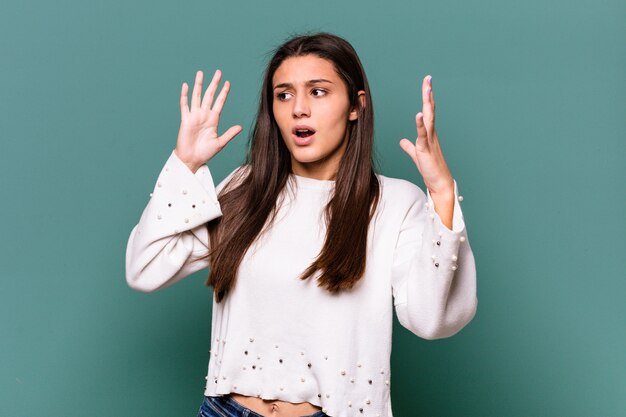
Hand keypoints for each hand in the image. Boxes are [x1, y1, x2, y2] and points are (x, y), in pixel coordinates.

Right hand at [174, 69, 241, 172]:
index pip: (219, 102)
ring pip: (197, 97)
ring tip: (200, 73)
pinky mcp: (186, 120)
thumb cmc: (205, 153)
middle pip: (209, 95)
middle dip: (214, 84)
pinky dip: (184, 95)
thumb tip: (240, 127)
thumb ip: (229, 134)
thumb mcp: (220, 143)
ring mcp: (194, 116)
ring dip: (199, 85)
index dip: (223, 93)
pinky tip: (185, 85)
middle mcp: (204, 115)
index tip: (228, 83)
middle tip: (218, 72)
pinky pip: (184, 105)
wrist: (192, 160)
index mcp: (213, 119)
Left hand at [399, 75, 453, 194]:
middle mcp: (431, 134)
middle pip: (430, 110)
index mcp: (429, 133)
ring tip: (427, 89)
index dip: (427, 98)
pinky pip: (423, 135)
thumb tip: (402, 141)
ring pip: (428, 118)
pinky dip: (420, 124)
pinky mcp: (426, 150)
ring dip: (427, 104)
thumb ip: (409, 146)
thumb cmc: (430, 169)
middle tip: (428, 78)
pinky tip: (418, 114)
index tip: (427, 84)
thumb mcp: (417, 155)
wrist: (439, 183)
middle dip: (428, 94)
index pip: (427, 111)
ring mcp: (430, 141)